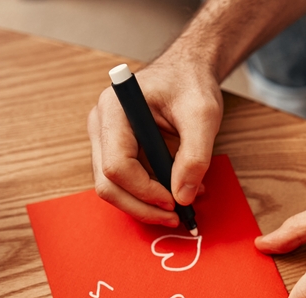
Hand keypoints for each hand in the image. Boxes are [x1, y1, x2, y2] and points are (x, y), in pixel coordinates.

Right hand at [87, 56, 223, 226]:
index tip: (174, 201)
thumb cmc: (191, 83)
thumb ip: (195, 156)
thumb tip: (183, 196)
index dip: (144, 190)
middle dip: (141, 206)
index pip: (117, 165)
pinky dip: (149, 195)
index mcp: (115, 110)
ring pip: (114, 189)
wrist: (187, 71)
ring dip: (146, 204)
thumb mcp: (203, 115)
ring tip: (182, 204)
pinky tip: (175, 193)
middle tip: (175, 217)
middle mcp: (101, 125)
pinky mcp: (116, 151)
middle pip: (108, 184)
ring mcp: (105, 139)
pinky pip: (125, 183)